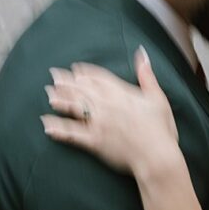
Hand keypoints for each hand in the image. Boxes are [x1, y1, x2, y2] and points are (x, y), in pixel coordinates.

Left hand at [43, 49, 179, 182]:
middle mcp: (107, 104)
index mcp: (121, 92)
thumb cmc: (161, 130)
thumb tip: (141, 53)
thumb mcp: (157, 97)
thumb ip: (147, 75)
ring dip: (60, 100)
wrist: (157, 156)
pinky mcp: (95, 142)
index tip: (75, 69)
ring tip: (49, 95)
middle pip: (82, 88)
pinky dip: (59, 129)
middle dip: (67, 82)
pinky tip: (47, 126)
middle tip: (53, 76)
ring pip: (75, 106)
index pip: (98, 77)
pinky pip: (72, 134)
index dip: (85, 72)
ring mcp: (99, 122)